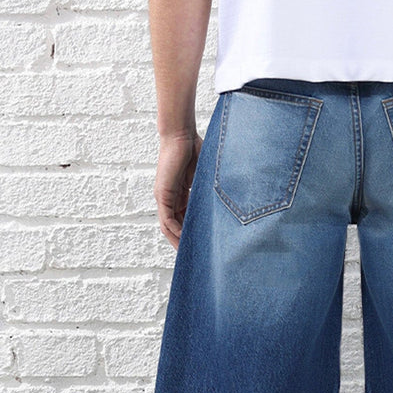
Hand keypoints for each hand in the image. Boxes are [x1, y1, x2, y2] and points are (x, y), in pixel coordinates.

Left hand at [154, 132, 203, 249]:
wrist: (182, 135)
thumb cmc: (195, 149)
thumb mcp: (206, 177)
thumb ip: (210, 191)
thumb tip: (230, 203)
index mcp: (180, 195)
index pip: (183, 220)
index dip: (191, 234)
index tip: (201, 246)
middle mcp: (170, 199)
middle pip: (175, 228)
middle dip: (184, 243)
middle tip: (195, 257)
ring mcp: (165, 197)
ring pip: (169, 227)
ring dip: (178, 241)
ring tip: (189, 253)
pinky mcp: (163, 195)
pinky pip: (167, 219)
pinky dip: (175, 231)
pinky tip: (184, 240)